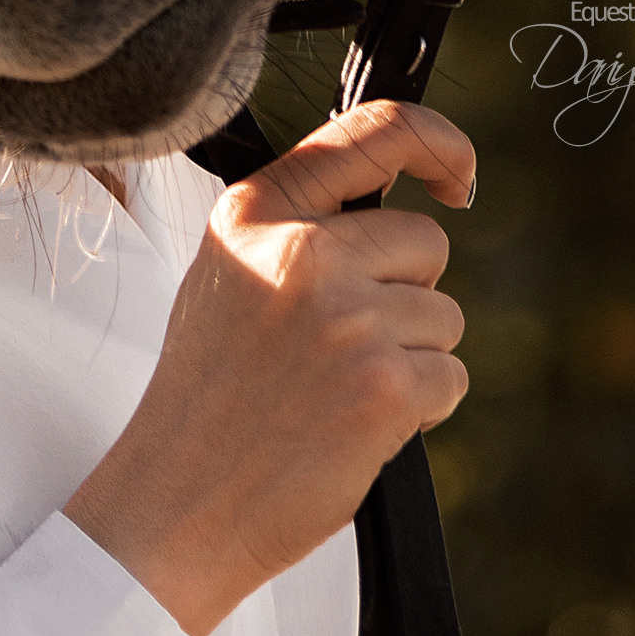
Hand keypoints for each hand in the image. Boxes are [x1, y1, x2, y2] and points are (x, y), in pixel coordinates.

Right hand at [64, 99, 473, 635]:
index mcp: (257, 212)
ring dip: (411, 359)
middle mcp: (300, 251)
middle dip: (408, 295)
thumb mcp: (228, 277)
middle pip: (425, 242)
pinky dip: (420, 410)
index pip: (376, 131)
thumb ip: (299, 230)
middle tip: (345, 348)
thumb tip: (401, 206)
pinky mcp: (383, 385)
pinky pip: (450, 377)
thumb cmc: (207, 396)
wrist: (176, 504)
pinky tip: (356, 428)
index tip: (458, 177)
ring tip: (335, 394)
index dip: (440, 144)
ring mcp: (345, 317)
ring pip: (443, 317)